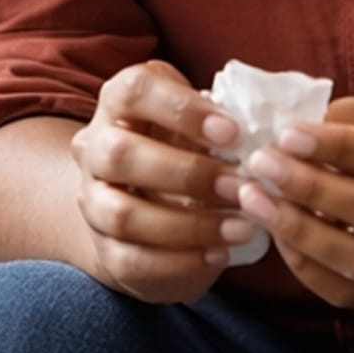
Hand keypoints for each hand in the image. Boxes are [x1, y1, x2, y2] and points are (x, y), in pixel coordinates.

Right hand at [68, 60, 255, 305]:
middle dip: (187, 173)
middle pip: (119, 154)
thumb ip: (217, 124)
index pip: (134, 91)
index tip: (233, 132)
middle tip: (241, 187)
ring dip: (189, 224)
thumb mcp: (194, 124)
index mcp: (118, 104)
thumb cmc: (180, 149)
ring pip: (123, 214)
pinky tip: (219, 254)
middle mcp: (95, 149)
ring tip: (243, 228)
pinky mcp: (104, 250)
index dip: (181, 109)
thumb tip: (261, 137)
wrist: (139, 206)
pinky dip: (180, 261)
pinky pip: (133, 260)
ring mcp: (92, 202)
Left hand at [235, 98, 353, 311]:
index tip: (287, 136)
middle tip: (261, 166)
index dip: (341, 147)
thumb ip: (339, 121)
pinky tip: (278, 236)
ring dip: (303, 234)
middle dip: (314, 191)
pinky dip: (307, 268)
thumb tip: (282, 136)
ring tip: (257, 202)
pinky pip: (352, 293)